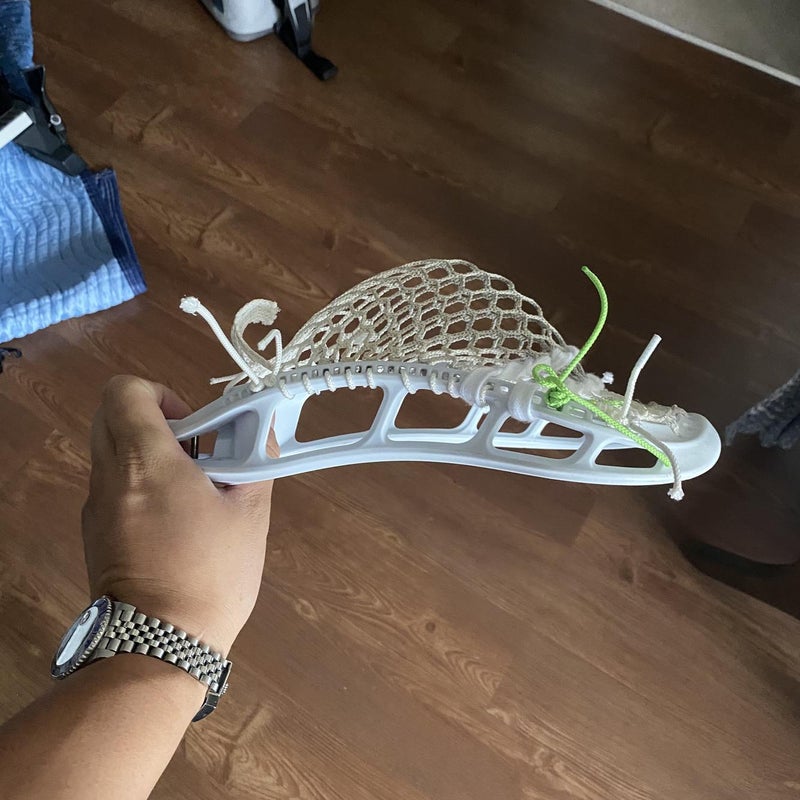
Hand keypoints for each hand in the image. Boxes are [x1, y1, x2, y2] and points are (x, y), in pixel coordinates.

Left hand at [81, 376, 275, 654]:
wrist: (157, 644)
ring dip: (148, 451)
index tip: (196, 424)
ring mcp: (94, 505)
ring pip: (111, 450)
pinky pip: (112, 483)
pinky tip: (175, 519)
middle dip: (152, 417)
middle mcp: (109, 475)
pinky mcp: (93, 531)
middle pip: (111, 414)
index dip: (162, 393)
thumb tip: (259, 428)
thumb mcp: (250, 513)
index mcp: (144, 461)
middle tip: (194, 447)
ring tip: (191, 487)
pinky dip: (139, 482)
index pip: (125, 390)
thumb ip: (255, 459)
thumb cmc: (211, 574)